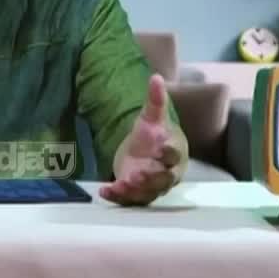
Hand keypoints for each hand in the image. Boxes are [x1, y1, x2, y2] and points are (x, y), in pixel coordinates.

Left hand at [100, 73, 184, 205]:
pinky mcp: (137, 194)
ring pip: (146, 193)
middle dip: (150, 179)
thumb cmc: (153, 135)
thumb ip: (155, 100)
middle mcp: (166, 173)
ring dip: (132, 191)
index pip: (175, 154)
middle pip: (162, 180)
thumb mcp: (151, 117)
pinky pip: (129, 200)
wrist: (144, 153)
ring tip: (118, 185)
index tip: (159, 147)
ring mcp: (151, 186)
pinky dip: (117, 197)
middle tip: (136, 176)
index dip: (168, 152)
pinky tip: (103, 190)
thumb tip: (156, 77)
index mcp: (174, 153)